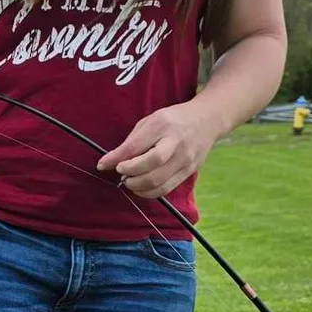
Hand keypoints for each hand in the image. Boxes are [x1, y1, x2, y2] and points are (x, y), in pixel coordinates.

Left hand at [97, 102, 221, 199]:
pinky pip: (166, 189)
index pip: (135, 146)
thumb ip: (132, 140)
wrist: (208, 119)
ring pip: (157, 182)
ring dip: (137, 187)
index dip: (116, 159)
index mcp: (163, 125)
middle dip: (129, 175)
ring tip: (130, 181)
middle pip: (149, 167)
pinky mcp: (189, 171)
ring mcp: (185, 159)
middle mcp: (176, 143)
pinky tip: (141, 187)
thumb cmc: (173, 119)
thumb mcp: (151, 121)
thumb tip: (110, 162)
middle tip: (121, 174)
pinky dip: (149, 192)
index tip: (103, 165)